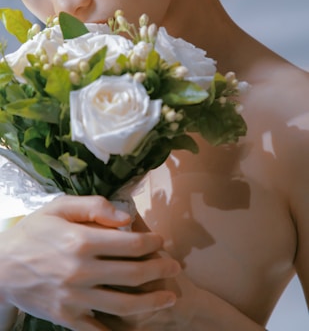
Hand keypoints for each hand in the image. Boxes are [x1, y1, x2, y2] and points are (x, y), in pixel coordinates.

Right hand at [0, 195, 179, 330]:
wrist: (1, 267)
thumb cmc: (34, 232)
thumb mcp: (60, 207)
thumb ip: (95, 207)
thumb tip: (127, 217)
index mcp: (81, 241)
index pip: (130, 243)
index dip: (152, 242)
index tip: (161, 241)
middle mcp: (81, 272)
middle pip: (133, 275)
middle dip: (159, 270)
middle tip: (175, 267)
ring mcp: (74, 298)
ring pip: (124, 305)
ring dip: (152, 302)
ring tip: (169, 297)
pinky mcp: (67, 318)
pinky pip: (100, 330)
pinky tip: (139, 327)